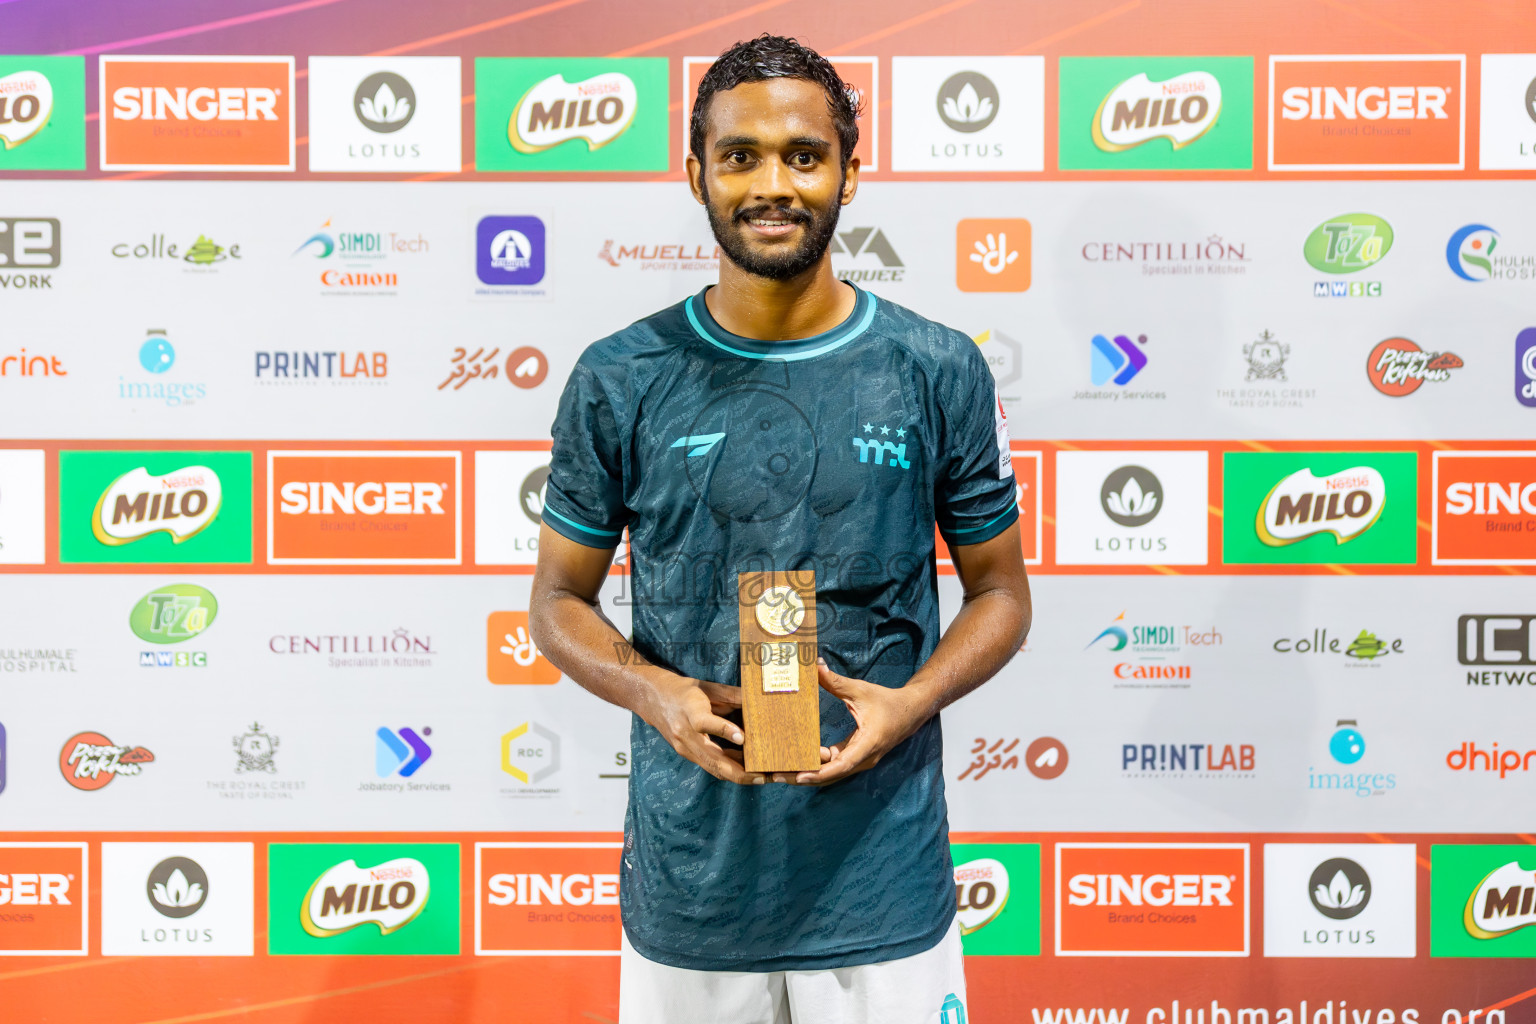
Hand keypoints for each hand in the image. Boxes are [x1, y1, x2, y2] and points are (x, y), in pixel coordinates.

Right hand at [640, 670, 765, 785]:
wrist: (652, 699)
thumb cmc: (683, 690)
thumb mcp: (708, 687)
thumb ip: (733, 695)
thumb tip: (760, 702)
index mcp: (689, 711)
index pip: (705, 723)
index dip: (725, 730)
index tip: (743, 738)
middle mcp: (685, 735)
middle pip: (712, 759)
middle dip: (741, 772)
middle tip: (765, 776)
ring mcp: (685, 748)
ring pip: (714, 769)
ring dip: (740, 776)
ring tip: (764, 777)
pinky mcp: (687, 755)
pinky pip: (712, 766)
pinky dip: (731, 770)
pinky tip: (749, 769)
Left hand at [782, 659, 928, 785]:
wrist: (911, 711)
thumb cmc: (888, 701)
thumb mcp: (861, 690)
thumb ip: (836, 682)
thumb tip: (816, 667)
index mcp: (867, 744)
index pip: (841, 765)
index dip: (819, 773)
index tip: (798, 776)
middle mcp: (863, 758)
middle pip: (830, 774)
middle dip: (802, 776)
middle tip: (775, 775)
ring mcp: (860, 759)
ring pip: (831, 772)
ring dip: (807, 772)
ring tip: (780, 770)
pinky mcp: (855, 756)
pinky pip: (834, 765)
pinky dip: (817, 764)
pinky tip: (797, 759)